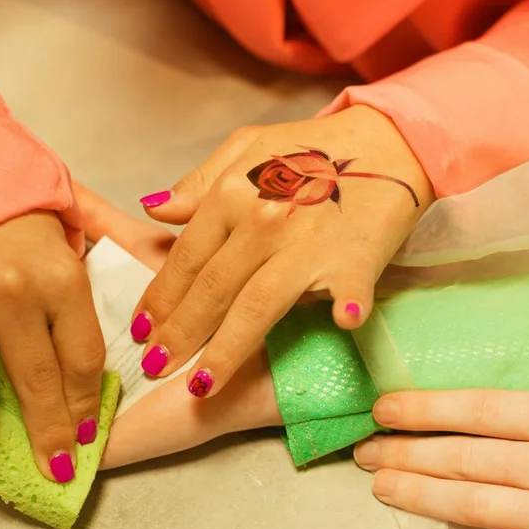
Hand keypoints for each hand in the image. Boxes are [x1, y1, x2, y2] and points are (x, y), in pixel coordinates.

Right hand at [0, 185, 280, 482]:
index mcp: (61, 276)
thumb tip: (169, 247)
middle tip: (50, 465)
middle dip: (45, 437)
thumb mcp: (76, 216)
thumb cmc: (14, 205)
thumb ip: (121, 238)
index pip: (84, 361)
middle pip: (36, 387)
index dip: (86, 405)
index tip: (88, 433)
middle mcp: (13, 293)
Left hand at [132, 105, 433, 398]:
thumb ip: (200, 182)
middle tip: (154, 367)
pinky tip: (340, 324)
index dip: (159, 298)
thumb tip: (155, 209)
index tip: (141, 331)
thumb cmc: (314, 147)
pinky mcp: (354, 259)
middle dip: (178, 334)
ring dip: (225, 350)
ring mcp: (308, 244)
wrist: (387, 141)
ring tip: (199, 386)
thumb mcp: (248, 147)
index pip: (186, 258)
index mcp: (234, 193)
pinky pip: (346, 291)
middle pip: (211, 290)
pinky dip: (346, 308)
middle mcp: (264, 220)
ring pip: (256, 307)